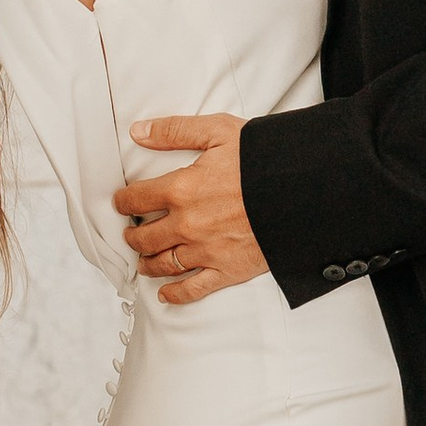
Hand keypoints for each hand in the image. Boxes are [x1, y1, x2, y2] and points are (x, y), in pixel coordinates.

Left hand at [116, 118, 269, 304]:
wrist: (304, 192)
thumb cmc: (264, 159)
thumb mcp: (219, 132)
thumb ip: (175, 131)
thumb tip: (139, 131)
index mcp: (181, 189)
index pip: (136, 199)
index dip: (123, 202)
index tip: (121, 203)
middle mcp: (187, 224)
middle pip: (144, 237)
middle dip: (132, 236)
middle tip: (131, 234)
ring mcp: (206, 251)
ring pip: (163, 264)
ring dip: (148, 264)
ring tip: (144, 261)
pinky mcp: (227, 271)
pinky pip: (193, 289)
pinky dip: (175, 294)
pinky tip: (165, 294)